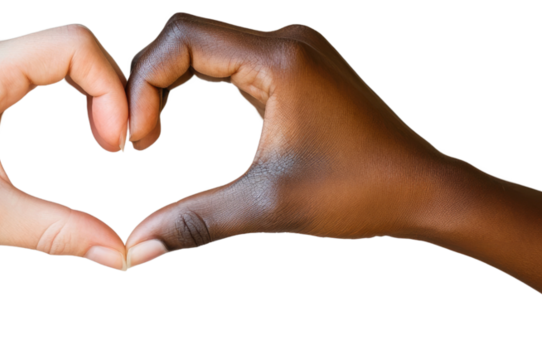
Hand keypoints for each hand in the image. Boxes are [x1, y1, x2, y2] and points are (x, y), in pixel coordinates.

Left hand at [0, 24, 130, 332]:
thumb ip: (61, 230)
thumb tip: (121, 251)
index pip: (74, 45)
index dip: (111, 89)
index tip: (116, 146)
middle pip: (68, 47)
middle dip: (105, 92)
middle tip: (116, 146)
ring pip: (52, 58)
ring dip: (86, 94)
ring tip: (103, 141)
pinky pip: (30, 74)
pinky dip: (63, 97)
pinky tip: (76, 131)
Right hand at [124, 13, 541, 289]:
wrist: (423, 189)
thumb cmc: (361, 192)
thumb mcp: (267, 206)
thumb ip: (195, 221)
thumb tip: (138, 247)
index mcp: (279, 58)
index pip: (181, 40)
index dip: (143, 84)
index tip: (136, 140)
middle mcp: (285, 40)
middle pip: (186, 36)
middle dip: (149, 83)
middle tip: (135, 138)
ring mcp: (293, 50)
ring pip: (206, 46)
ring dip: (170, 83)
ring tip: (151, 134)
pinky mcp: (296, 67)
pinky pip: (229, 61)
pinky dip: (197, 85)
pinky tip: (180, 120)